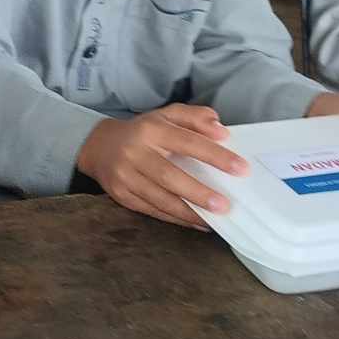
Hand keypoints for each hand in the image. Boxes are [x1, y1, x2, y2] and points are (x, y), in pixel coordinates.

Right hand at [76, 104, 249, 229]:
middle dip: (198, 192)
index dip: (214, 155)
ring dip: (188, 211)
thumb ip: (195, 117)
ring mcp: (125, 176)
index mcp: (151, 129)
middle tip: (225, 205)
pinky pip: (151, 210)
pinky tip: (196, 222)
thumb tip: (221, 131)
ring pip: (159, 198)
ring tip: (214, 219)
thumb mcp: (166, 115)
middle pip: (169, 175)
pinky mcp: (121, 195)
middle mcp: (135, 153)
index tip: (240, 169)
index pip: (186, 142)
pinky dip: (176, 219)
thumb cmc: (143, 132)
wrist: (98, 146)